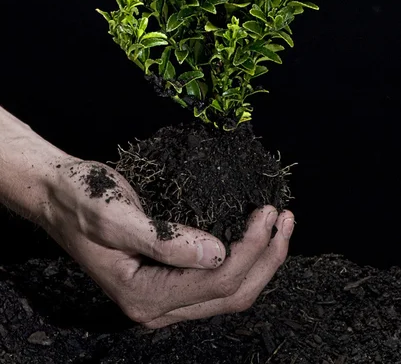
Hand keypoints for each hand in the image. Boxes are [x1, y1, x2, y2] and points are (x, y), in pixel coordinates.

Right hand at [45, 157, 293, 328]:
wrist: (59, 196)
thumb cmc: (82, 201)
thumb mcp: (118, 218)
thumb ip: (167, 241)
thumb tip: (220, 254)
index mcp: (144, 296)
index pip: (217, 281)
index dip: (250, 249)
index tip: (267, 211)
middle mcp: (157, 307)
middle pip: (231, 294)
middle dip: (266, 258)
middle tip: (285, 218)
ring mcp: (164, 296)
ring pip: (229, 291)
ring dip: (261, 260)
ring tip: (281, 225)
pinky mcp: (169, 278)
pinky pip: (217, 280)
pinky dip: (244, 258)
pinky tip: (256, 236)